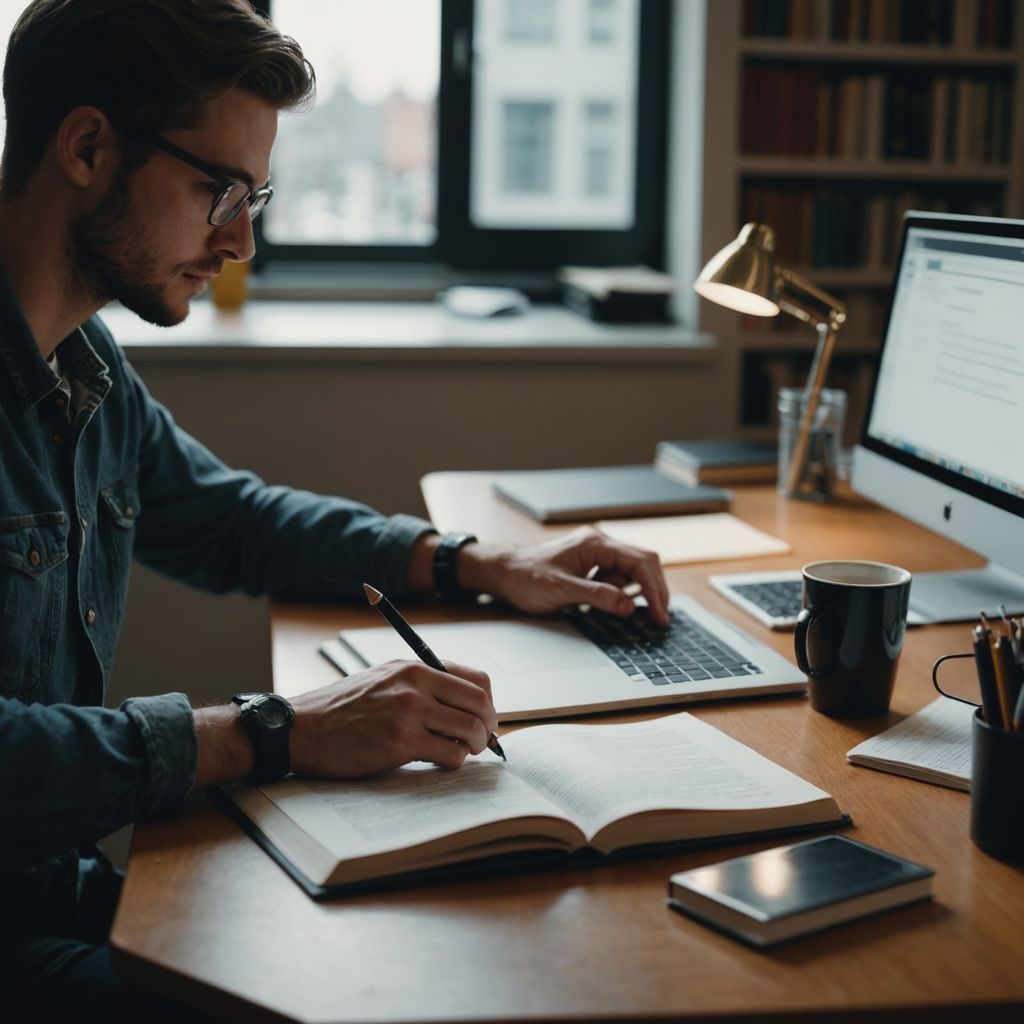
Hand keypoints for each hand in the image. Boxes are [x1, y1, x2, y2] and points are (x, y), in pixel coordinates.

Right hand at [288, 659, 496, 775]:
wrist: (303, 728)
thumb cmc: (343, 708)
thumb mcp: (384, 679)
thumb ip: (421, 685)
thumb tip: (463, 705)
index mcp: (415, 667)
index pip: (477, 679)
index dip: (488, 703)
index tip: (484, 718)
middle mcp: (416, 684)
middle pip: (480, 704)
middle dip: (487, 727)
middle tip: (479, 741)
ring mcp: (409, 712)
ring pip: (470, 731)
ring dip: (473, 747)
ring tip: (459, 753)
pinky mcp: (401, 742)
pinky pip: (449, 755)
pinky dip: (451, 762)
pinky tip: (436, 761)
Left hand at [459, 526, 670, 625]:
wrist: (504, 572)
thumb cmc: (526, 577)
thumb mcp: (561, 590)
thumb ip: (597, 596)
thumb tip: (629, 606)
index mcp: (594, 543)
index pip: (638, 562)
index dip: (654, 589)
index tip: (660, 614)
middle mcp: (600, 543)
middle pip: (643, 562)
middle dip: (654, 590)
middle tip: (660, 618)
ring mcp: (597, 553)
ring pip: (633, 570)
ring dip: (639, 592)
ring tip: (639, 614)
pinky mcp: (593, 565)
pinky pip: (619, 576)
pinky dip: (625, 592)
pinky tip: (620, 607)